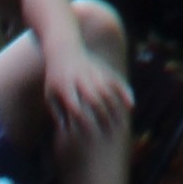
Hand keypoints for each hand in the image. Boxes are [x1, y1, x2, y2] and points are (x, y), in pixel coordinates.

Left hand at [45, 17, 129, 147]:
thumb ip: (57, 113)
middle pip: (93, 98)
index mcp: (65, 86)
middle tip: (108, 132)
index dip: (82, 121)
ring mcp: (93, 71)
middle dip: (101, 115)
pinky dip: (125, 91)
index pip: (75, 107)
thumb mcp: (50, 94)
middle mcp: (80, 78)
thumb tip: (66, 132)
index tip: (89, 135)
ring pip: (107, 89)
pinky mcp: (102, 67)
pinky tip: (131, 105)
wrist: (63, 48)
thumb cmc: (55, 77)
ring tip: (120, 122)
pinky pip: (116, 79)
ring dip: (114, 106)